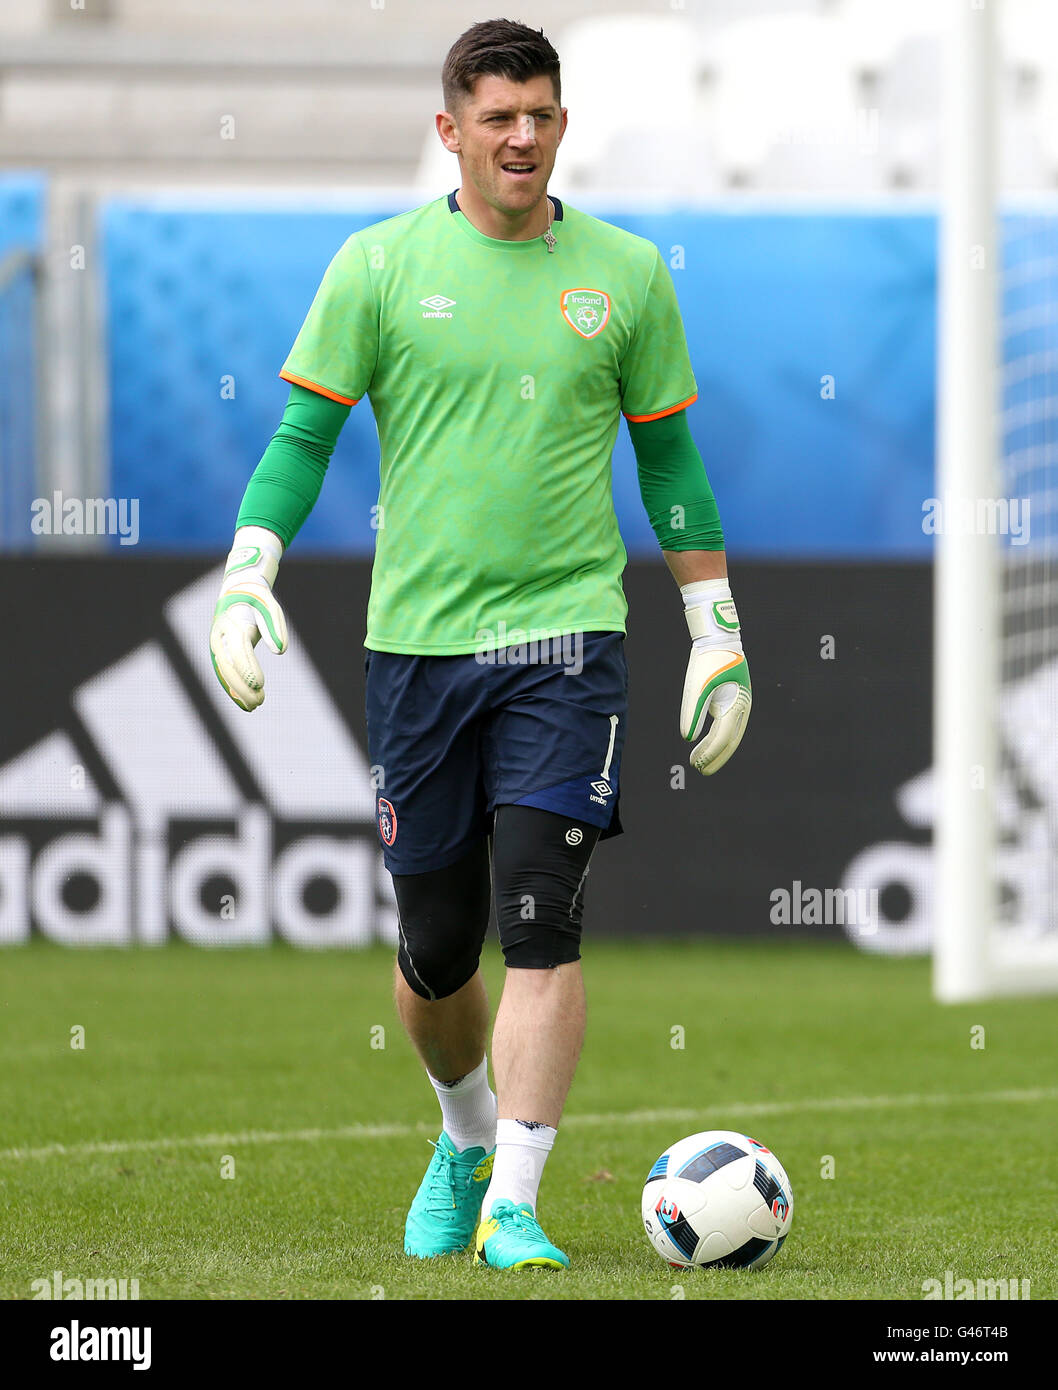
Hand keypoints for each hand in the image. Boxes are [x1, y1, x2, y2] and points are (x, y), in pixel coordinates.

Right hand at [209, 527, 287, 710]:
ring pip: (224, 673)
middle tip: (260, 702)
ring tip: (255, 706)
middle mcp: (220, 636)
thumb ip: (274, 628)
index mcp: (232, 623)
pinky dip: (233, 690)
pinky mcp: (219, 653)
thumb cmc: (258, 600)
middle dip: (242, 686)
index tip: (259, 685)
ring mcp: (217, 646)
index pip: (238, 650)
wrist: (238, 591)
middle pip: (228, 666)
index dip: (247, 668)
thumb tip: (280, 651)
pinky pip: (224, 674)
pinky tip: (245, 704)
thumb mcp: (270, 607)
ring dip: (237, 692)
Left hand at [679, 579, 751, 775]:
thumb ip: (692, 712)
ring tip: (698, 761)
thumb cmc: (708, 660)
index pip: (722, 737)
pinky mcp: (733, 700)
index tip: (696, 764)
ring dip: (715, 750)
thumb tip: (687, 738)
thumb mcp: (696, 685)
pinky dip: (716, 738)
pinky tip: (704, 744)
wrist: (720, 638)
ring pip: (730, 735)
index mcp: (736, 704)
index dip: (709, 753)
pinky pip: (727, 725)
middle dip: (714, 757)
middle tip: (698, 770)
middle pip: (729, 741)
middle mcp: (742, 707)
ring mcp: (739, 704)